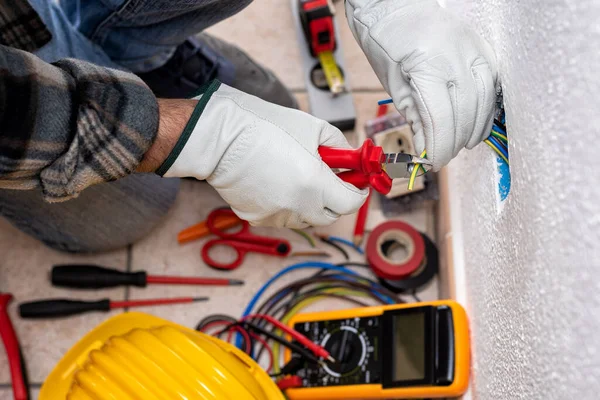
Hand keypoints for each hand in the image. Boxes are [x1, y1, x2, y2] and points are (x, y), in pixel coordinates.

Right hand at [152, 81, 366, 227]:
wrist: (219, 138)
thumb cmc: (263, 127)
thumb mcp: (311, 127)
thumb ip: (338, 144)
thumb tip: (350, 156)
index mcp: (314, 184)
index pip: (351, 203)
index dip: (358, 191)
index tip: (357, 182)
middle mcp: (297, 207)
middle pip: (330, 215)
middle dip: (335, 198)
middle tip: (331, 179)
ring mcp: (276, 216)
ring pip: (306, 218)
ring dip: (310, 203)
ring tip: (297, 176)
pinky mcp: (256, 218)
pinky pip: (282, 216)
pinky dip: (286, 205)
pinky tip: (276, 182)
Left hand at [346, 0, 497, 169]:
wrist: (396, 6)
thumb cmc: (387, 41)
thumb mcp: (394, 84)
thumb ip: (415, 117)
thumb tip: (427, 148)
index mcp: (429, 65)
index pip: (442, 120)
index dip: (439, 147)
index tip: (432, 163)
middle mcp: (458, 57)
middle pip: (465, 115)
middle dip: (452, 143)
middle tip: (440, 158)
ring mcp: (475, 50)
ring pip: (484, 103)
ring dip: (472, 131)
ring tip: (457, 145)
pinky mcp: (483, 49)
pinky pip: (492, 86)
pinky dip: (485, 110)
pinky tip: (474, 126)